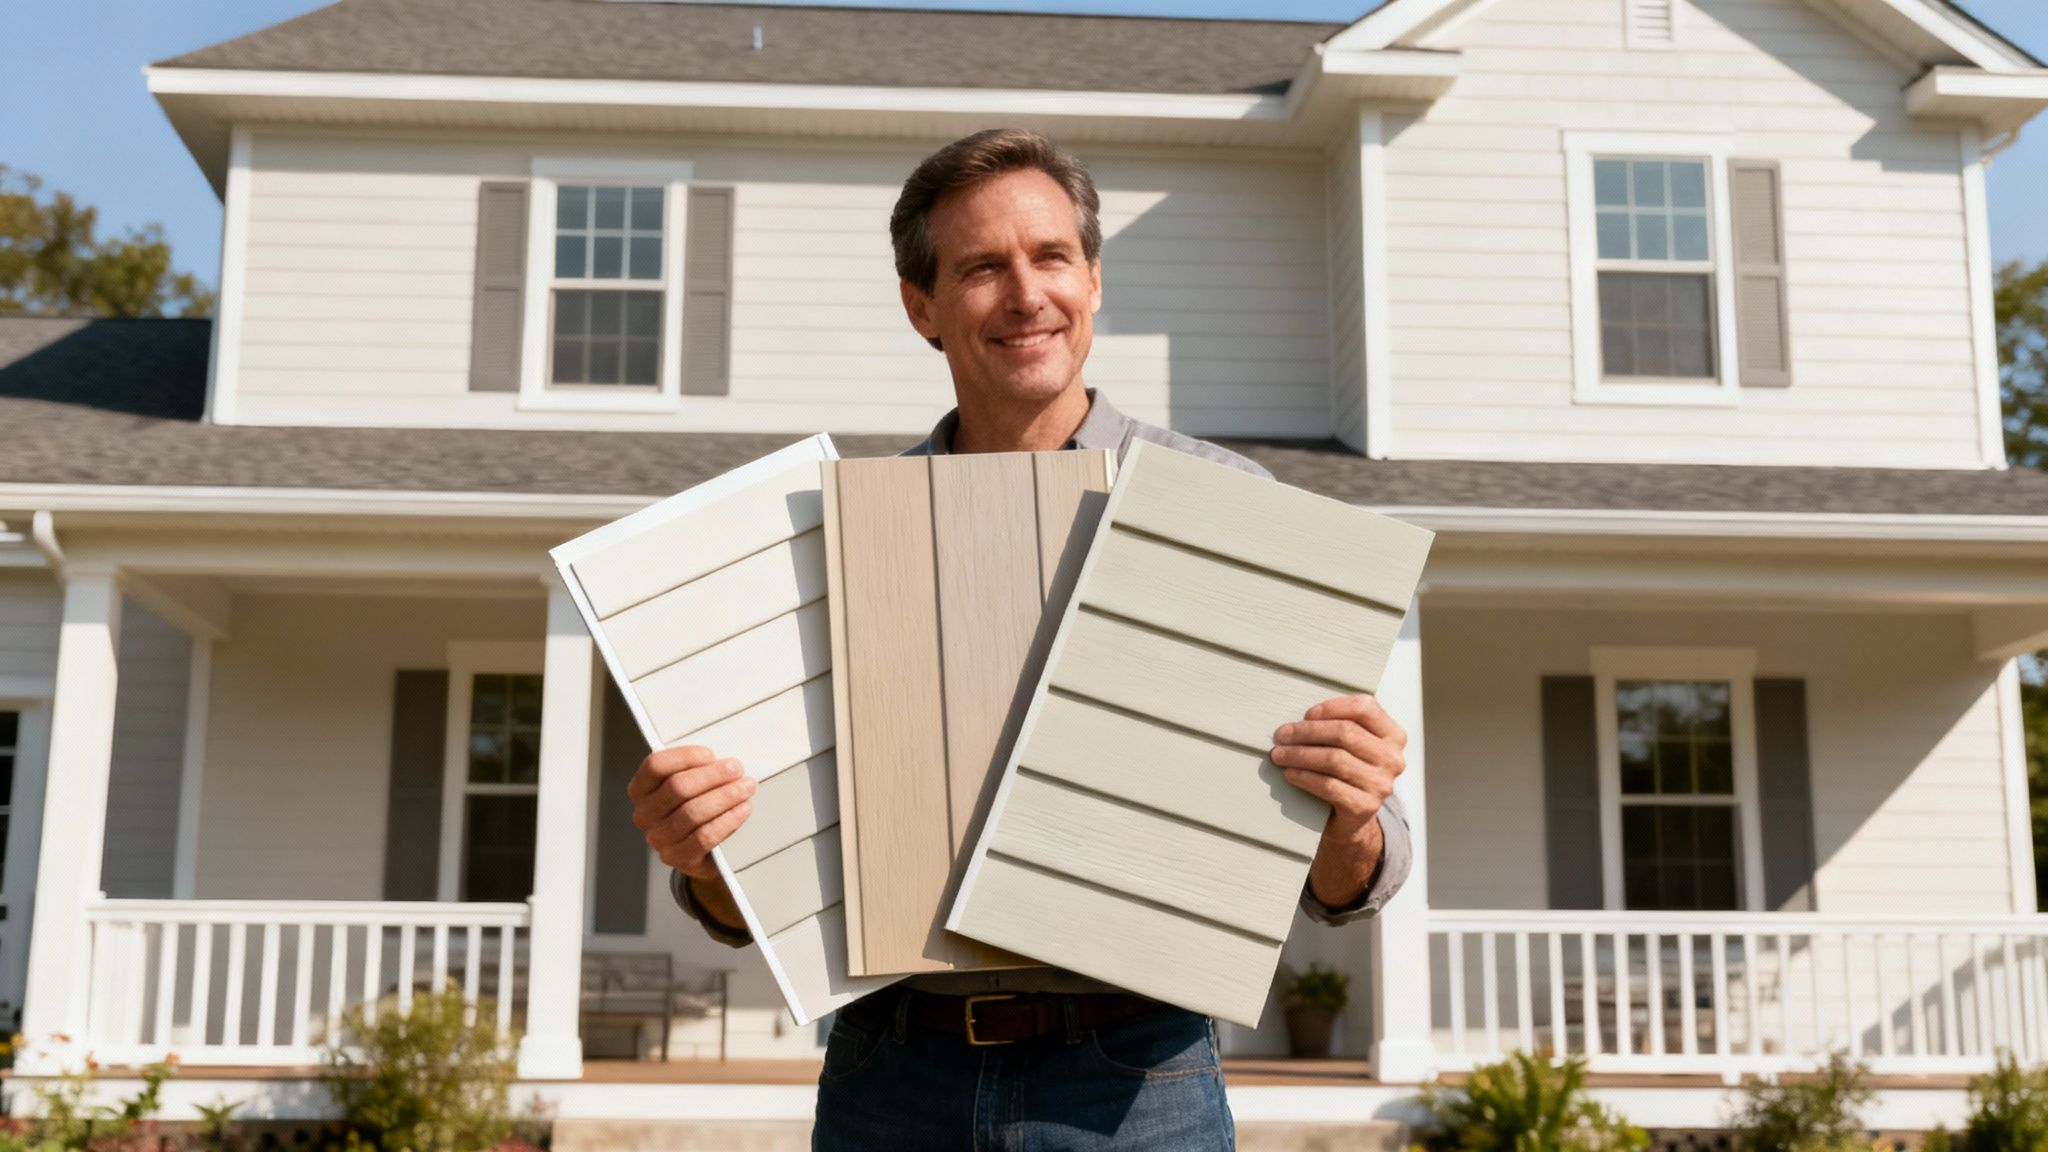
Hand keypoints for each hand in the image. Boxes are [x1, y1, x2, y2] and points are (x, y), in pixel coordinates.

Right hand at [629, 745, 754, 881]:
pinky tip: (741, 810)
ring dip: (724, 796)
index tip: (711, 754)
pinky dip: (727, 821)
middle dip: (712, 775)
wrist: (700, 851)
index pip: (655, 766)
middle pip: (677, 787)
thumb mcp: (689, 785)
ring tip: (745, 788)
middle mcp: (645, 814)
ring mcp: (659, 838)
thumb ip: (697, 769)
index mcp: (641, 789)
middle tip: (736, 769)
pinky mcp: (678, 857)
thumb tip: (723, 761)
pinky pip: (704, 837)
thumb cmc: (694, 808)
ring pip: (692, 812)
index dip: (685, 757)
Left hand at [1272, 694, 1406, 905]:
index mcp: (1393, 735)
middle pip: (1345, 733)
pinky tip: (1290, 773)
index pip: (1365, 708)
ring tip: (1279, 754)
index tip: (1307, 714)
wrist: (1354, 817)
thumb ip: (1340, 725)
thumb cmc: (1348, 770)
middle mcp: (1392, 759)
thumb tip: (1303, 719)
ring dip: (1300, 754)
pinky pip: (1328, 786)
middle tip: (1281, 735)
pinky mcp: (1365, 806)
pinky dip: (1304, 777)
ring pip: (1334, 759)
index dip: (1332, 707)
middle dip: (1307, 732)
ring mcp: (1381, 784)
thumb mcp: (1354, 745)